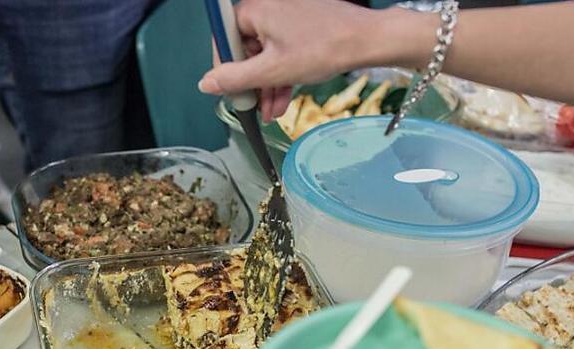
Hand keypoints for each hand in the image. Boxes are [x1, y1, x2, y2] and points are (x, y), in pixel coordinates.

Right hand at [198, 0, 430, 118]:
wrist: (367, 40)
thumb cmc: (323, 48)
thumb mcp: (272, 71)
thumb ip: (235, 79)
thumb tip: (206, 83)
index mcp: (254, 11)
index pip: (224, 39)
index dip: (225, 68)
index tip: (231, 91)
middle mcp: (267, 8)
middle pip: (245, 49)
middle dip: (251, 82)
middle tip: (254, 107)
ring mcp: (286, 15)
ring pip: (266, 54)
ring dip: (267, 85)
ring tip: (271, 113)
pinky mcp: (302, 24)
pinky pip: (282, 50)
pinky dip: (281, 74)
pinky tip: (283, 100)